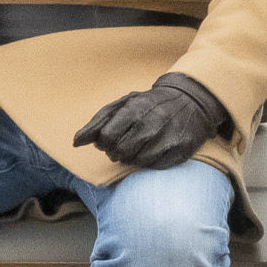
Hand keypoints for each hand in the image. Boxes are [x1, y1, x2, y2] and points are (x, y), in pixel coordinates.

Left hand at [74, 72, 232, 171]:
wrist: (190, 101)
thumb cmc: (150, 104)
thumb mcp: (123, 104)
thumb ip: (98, 122)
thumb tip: (76, 142)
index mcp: (134, 109)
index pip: (106, 137)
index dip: (104, 142)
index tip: (112, 138)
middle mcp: (151, 124)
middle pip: (119, 152)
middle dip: (117, 151)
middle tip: (125, 144)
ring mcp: (166, 138)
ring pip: (136, 162)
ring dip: (133, 157)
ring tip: (140, 146)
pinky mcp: (179, 151)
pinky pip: (154, 166)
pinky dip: (150, 161)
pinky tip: (154, 150)